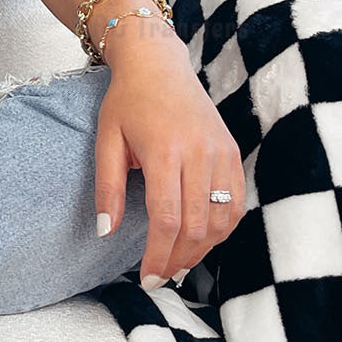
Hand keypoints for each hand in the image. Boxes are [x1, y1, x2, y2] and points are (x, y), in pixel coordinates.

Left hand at [93, 41, 245, 287]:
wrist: (158, 64)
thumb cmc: (127, 101)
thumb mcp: (106, 140)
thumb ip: (107, 188)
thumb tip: (106, 232)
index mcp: (164, 151)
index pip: (167, 218)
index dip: (158, 254)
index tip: (146, 277)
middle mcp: (199, 153)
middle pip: (197, 225)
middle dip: (178, 258)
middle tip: (160, 277)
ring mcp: (221, 152)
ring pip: (222, 219)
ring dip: (202, 248)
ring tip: (178, 263)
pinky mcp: (232, 151)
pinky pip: (235, 202)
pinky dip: (222, 228)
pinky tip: (202, 239)